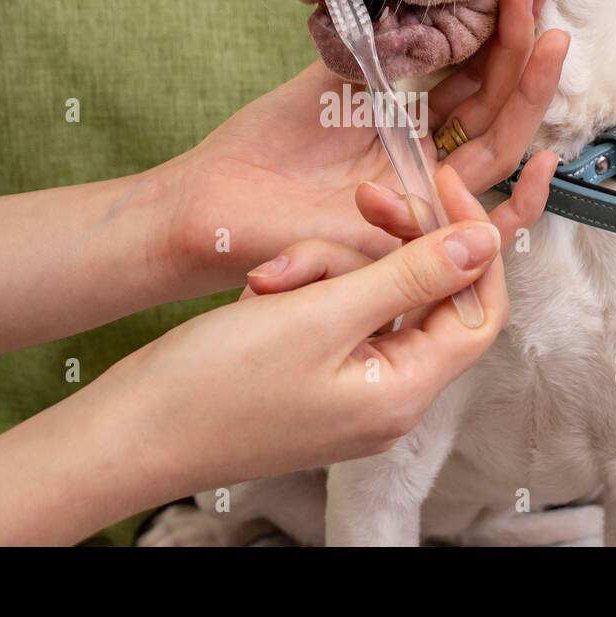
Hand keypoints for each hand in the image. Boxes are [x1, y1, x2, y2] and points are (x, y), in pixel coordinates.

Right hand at [94, 166, 513, 508]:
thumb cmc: (217, 384)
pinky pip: (331, 315)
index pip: (478, 308)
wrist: (129, 431)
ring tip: (269, 275)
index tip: (438, 185)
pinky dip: (303, 291)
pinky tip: (261, 291)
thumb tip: (486, 240)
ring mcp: (348, 391)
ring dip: (326, 266)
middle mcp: (387, 397)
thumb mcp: (322, 313)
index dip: (469, 243)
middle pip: (420, 295)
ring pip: (369, 295)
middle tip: (358, 198)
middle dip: (380, 245)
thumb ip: (412, 274)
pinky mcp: (311, 380)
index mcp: (404, 391)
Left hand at [161, 0, 568, 297]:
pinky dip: (524, 203)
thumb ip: (375, 47)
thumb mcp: (329, 80)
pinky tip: (549, 161)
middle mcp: (427, 162)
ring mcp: (427, 199)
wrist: (216, 199)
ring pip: (500, 151)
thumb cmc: (266, 145)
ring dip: (530, 96)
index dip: (495, 35)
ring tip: (550, 41)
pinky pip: (486, 231)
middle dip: (521, 52)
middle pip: (496, 109)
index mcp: (408, 124)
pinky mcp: (416, 240)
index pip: (471, 79)